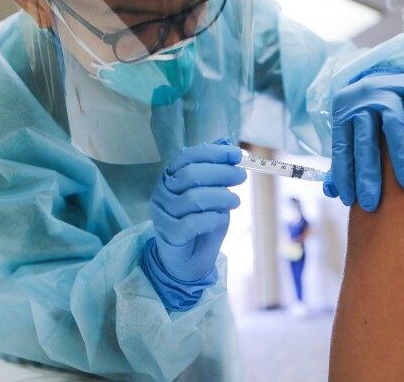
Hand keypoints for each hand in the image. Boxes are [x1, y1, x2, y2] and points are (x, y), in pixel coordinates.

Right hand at [142, 139, 246, 309]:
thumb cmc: (202, 223)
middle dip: (221, 173)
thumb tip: (227, 143)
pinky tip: (220, 219)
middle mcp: (162, 193)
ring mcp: (162, 215)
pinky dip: (211, 219)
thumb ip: (216, 170)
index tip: (237, 154)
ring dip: (221, 197)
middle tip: (242, 177)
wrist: (189, 261)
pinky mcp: (168, 236)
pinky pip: (191, 224)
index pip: (188, 156)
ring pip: (193, 199)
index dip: (213, 153)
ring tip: (235, 201)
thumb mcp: (213, 193)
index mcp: (171, 177)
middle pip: (190, 175)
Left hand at [324, 67, 403, 210]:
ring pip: (393, 123)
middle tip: (373, 203)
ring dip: (399, 155)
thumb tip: (331, 191)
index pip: (342, 147)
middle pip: (365, 140)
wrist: (384, 73)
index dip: (345, 175)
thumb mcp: (350, 130)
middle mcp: (362, 99)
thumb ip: (342, 160)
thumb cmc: (367, 115)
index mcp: (343, 112)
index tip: (350, 200)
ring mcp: (387, 89)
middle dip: (368, 174)